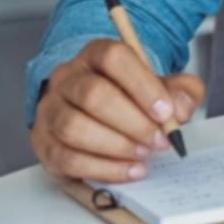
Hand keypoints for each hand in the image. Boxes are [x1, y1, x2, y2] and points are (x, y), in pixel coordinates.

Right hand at [29, 39, 203, 181]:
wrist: (96, 110)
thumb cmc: (131, 95)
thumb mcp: (163, 85)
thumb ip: (180, 90)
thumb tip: (181, 107)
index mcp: (96, 53)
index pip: (114, 58)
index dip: (142, 85)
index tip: (166, 112)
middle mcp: (67, 77)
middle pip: (93, 94)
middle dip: (132, 122)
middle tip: (159, 140)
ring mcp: (50, 109)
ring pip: (74, 128)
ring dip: (115, 146)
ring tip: (143, 154)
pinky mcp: (43, 142)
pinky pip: (66, 159)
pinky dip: (102, 169)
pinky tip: (129, 170)